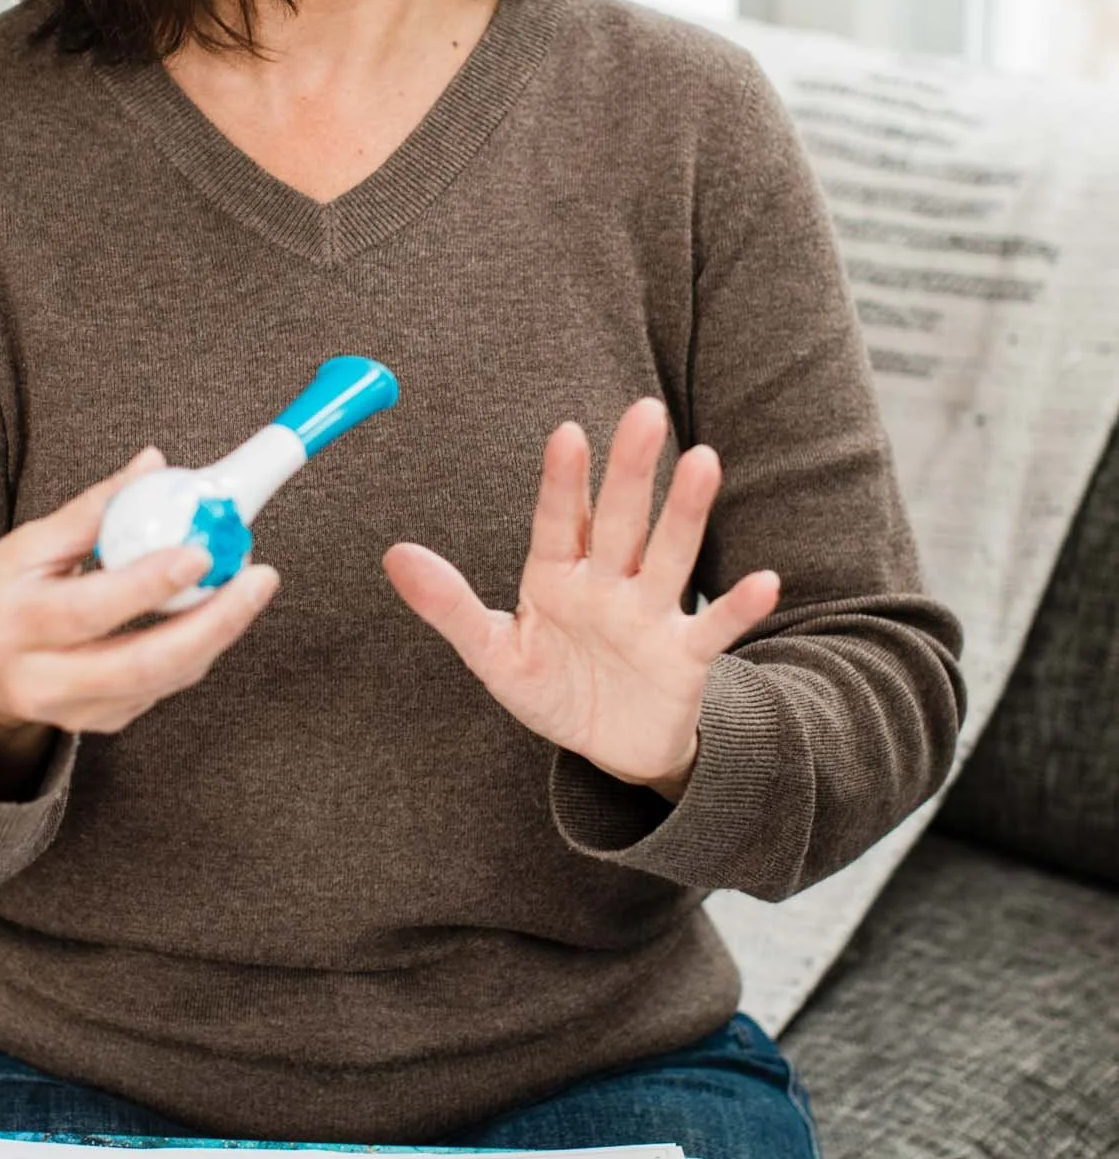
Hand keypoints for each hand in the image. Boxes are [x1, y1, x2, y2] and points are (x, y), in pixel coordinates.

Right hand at [0, 448, 279, 775]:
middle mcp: (39, 678)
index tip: (199, 551)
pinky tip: (208, 615)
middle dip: (213, 624)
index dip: (148, 583)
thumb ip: (92, 510)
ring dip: (215, 634)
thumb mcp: (25, 545)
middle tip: (258, 580)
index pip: (88, 609)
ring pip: (162, 680)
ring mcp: (71, 711)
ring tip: (248, 587)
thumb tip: (153, 467)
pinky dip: (192, 650)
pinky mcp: (97, 724)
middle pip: (140, 664)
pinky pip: (160, 688)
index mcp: (13, 623)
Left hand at [383, 400, 779, 797]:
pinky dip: (739, 607)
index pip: (560, 521)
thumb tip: (394, 554)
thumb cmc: (553, 686)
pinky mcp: (685, 657)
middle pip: (622, 520)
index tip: (567, 433)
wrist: (608, 746)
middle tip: (644, 411)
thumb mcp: (494, 654)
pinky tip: (765, 581)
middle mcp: (608, 584)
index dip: (564, 482)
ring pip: (670, 556)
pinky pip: (715, 629)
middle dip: (631, 470)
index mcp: (557, 576)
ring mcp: (650, 616)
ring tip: (703, 461)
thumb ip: (448, 605)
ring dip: (686, 512)